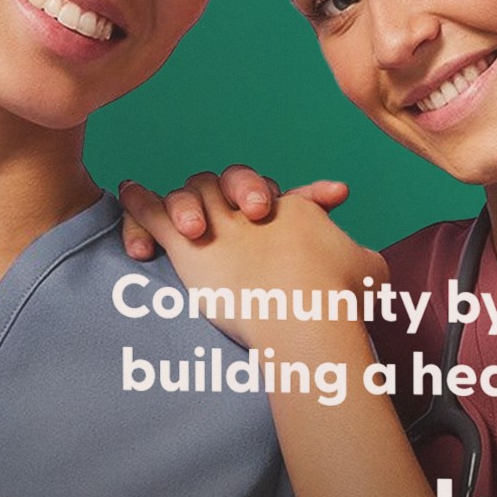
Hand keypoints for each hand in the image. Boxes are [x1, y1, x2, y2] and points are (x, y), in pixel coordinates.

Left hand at [116, 180, 387, 354]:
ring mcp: (218, 221)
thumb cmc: (339, 297)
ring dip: (187, 203)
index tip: (277, 215)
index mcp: (294, 210)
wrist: (306, 312)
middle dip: (236, 195)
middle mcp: (252, 206)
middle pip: (233, 184)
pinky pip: (154, 213)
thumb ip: (362, 258)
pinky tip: (127, 191)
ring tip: (186, 222)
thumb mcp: (369, 270)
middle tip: (248, 221)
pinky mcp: (187, 242)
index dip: (277, 203)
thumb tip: (366, 262)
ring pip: (194, 192)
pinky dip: (138, 203)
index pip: (281, 196)